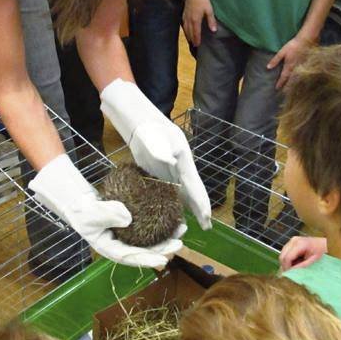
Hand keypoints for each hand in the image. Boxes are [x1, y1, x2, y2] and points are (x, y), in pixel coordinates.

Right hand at [29, 154, 183, 267]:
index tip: (163, 260)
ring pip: (149, 239)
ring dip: (166, 236)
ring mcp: (127, 235)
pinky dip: (160, 223)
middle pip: (145, 250)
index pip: (131, 257)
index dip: (147, 260)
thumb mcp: (91, 213)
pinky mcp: (131, 224)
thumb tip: (128, 217)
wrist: (79, 200)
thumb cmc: (81, 210)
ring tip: (181, 229)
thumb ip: (107, 214)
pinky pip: (148, 227)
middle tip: (179, 243)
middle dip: (163, 248)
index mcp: (110, 249)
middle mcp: (121, 245)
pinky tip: (172, 218)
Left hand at [100, 79, 211, 229]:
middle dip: (199, 207)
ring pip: (180, 189)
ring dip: (186, 205)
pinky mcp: (155, 166)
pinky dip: (171, 199)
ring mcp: (167, 165)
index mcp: (183, 157)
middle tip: (206, 227)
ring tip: (191, 222)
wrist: (132, 112)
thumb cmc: (143, 122)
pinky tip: (169, 209)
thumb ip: (161, 149)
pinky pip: (166, 186)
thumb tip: (172, 163)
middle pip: (192, 188)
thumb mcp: (152, 134)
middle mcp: (178, 163)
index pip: (195, 184)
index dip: (202, 202)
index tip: (208, 219)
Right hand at [182, 0, 215, 46]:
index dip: (197, 39)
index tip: (198, 45)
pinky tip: (185, 29)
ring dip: (188, 35)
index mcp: (196, 20)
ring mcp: (186, 16)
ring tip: (189, 40)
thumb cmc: (203, 0)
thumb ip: (211, 21)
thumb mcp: (209, 10)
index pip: (196, 32)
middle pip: (190, 32)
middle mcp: (189, 20)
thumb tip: (214, 30)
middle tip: (194, 45)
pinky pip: (183, 23)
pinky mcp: (184, 13)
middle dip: (192, 39)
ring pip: (186, 28)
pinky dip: (185, 28)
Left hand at [267, 36, 312, 89]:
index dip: (280, 83)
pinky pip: (302, 74)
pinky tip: (299, 81)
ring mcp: (302, 67)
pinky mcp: (306, 65)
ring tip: (291, 89)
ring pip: (296, 78)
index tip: (276, 88)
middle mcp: (295, 69)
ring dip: (293, 84)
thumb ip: (275, 60)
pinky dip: (299, 79)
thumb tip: (268, 67)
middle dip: (287, 86)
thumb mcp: (282, 52)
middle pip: (290, 80)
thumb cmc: (293, 45)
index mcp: (289, 66)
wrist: (307, 40)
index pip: (283, 77)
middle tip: (284, 92)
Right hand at [279, 236, 326, 270]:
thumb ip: (301, 266)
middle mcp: (293, 240)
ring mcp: (292, 240)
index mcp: (300, 244)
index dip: (287, 267)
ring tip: (294, 267)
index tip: (289, 275)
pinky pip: (286, 252)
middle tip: (290, 273)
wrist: (325, 243)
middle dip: (284, 265)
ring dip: (286, 262)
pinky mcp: (292, 242)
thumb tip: (291, 272)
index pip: (287, 258)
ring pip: (282, 254)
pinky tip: (295, 262)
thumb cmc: (321, 251)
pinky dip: (288, 259)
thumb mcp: (313, 260)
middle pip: (282, 256)